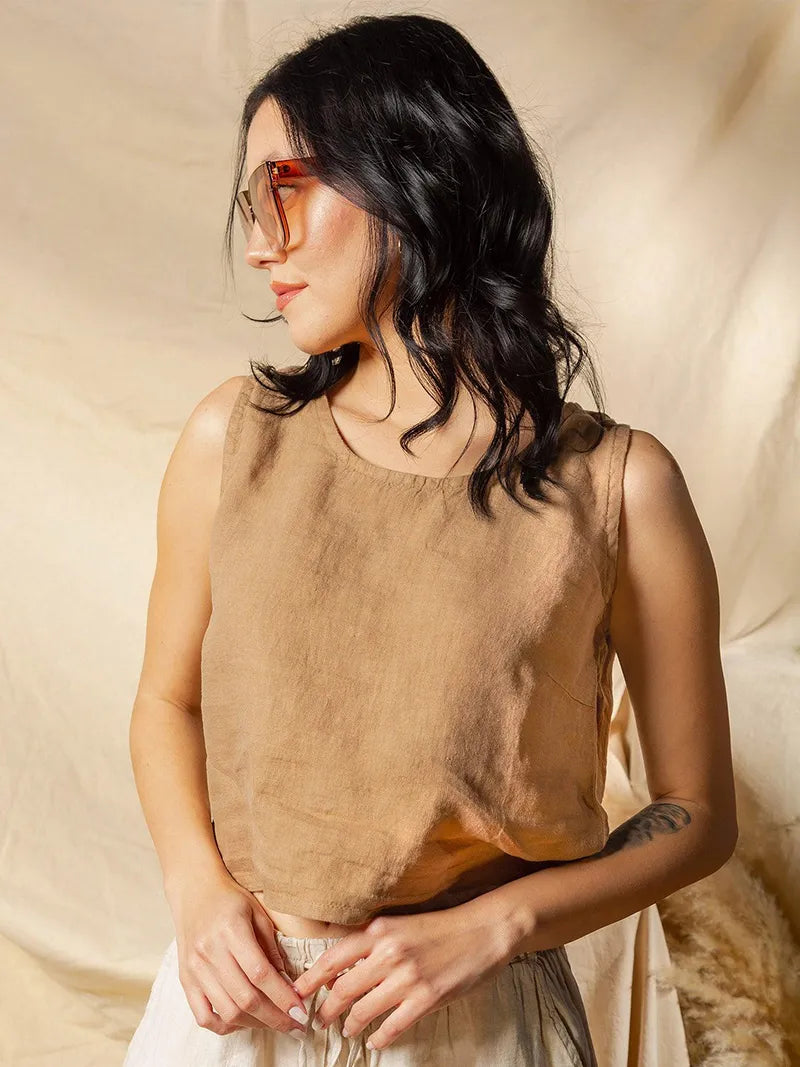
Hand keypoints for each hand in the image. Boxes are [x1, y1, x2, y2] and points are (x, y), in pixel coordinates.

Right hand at [166, 868, 309, 1037]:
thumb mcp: (258, 913)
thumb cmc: (231, 899)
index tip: (300, 1012)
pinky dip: (225, 1026)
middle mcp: (210, 952)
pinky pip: (203, 1016)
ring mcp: (195, 969)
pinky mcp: (186, 980)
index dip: (283, 997)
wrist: (194, 892)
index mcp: (231, 931)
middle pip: (245, 998)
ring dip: (255, 1024)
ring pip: (227, 1011)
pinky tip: (243, 1021)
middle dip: (275, 1017)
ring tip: (273, 1022)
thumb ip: (272, 948)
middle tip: (294, 1025)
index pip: (260, 974)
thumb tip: (287, 983)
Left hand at [289, 898, 518, 1050]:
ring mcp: (408, 977)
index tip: (297, 993)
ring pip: (364, 1010)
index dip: (311, 979)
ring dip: (350, 1025)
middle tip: (319, 1020)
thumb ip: (372, 940)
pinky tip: (375, 1040)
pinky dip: (380, 1037)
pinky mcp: (426, 998)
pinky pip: (393, 1025)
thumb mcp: (401, 924)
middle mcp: (389, 953)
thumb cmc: (441, 927)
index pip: (334, 957)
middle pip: (344, 989)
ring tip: (346, 1030)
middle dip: (327, 1009)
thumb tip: (340, 958)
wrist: (483, 931)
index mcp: (380, 931)